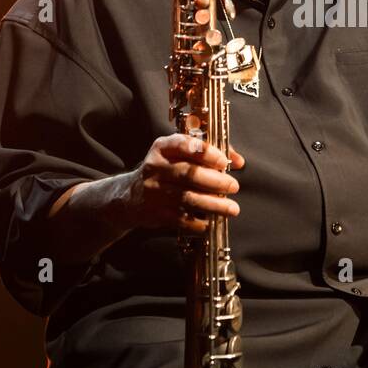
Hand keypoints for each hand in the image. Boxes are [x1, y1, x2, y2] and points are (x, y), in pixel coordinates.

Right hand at [125, 133, 245, 234]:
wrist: (129, 196)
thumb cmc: (165, 171)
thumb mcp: (178, 155)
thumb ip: (209, 154)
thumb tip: (238, 161)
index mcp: (162, 148)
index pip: (183, 144)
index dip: (205, 152)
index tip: (223, 161)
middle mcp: (155, 167)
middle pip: (188, 174)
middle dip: (215, 181)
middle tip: (233, 186)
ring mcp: (153, 191)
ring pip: (187, 198)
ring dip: (213, 204)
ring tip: (232, 208)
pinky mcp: (154, 212)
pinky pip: (180, 219)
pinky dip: (198, 223)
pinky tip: (211, 223)